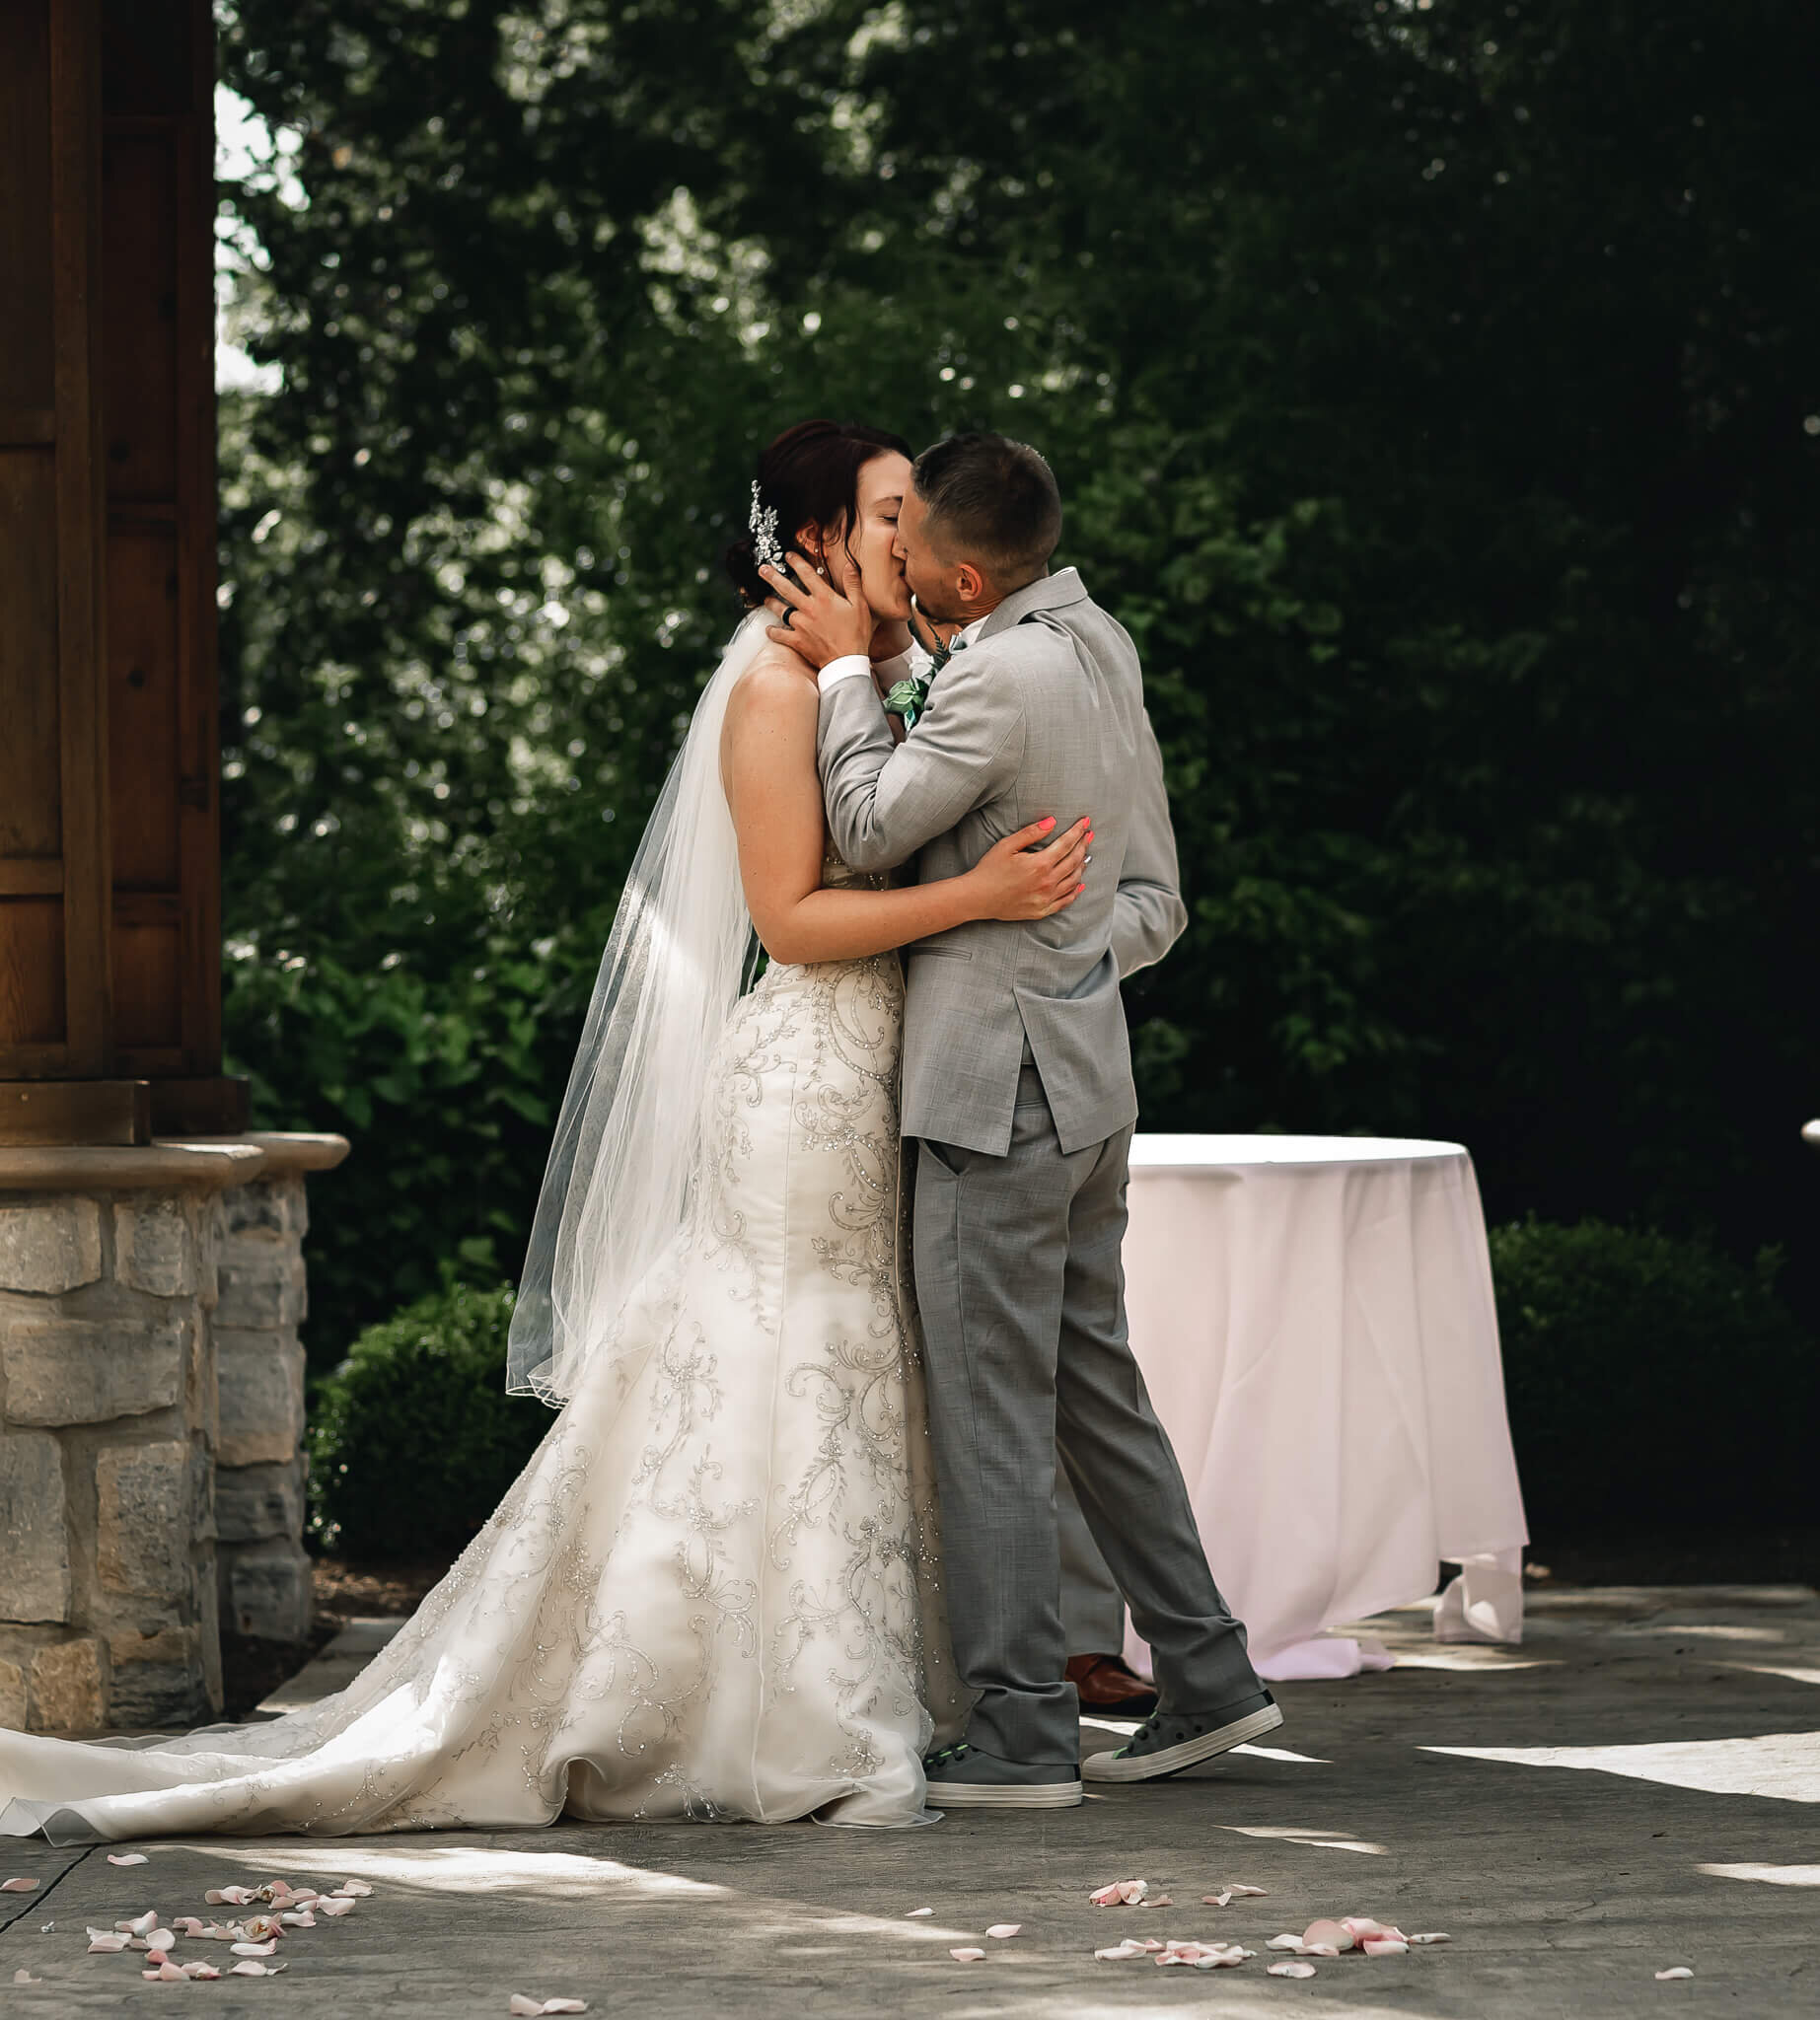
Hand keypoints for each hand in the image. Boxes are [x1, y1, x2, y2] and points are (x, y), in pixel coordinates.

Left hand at [762, 549, 872, 669]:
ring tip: (765, 598)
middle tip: (763, 570)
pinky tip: (769, 629)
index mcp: (824, 598)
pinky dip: (773, 632)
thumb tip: (849, 565)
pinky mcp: (797, 640)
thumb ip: (853, 584)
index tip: (788, 556)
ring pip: (780, 609)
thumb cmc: (856, 635)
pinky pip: (779, 635)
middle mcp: (809, 608)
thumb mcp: (860, 606)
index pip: (806, 574)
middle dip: (773, 576)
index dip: (796, 562)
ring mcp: (801, 625)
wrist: (847, 662)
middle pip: (786, 588)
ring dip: (771, 602)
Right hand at [967, 816, 1092, 922]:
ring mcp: (1046, 898)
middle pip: (1074, 861)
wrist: (977, 898)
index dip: (1077, 831)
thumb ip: (1031, 833)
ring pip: (1073, 880)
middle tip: (1089, 835)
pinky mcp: (1042, 910)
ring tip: (1086, 855)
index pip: (1066, 844)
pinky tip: (1080, 883)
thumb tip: (1051, 821)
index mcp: (1040, 864)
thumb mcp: (1007, 845)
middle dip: (1083, 845)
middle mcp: (1047, 882)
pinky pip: (1065, 901)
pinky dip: (1075, 891)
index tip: (1086, 822)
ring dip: (1082, 866)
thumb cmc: (989, 870)